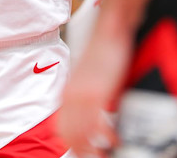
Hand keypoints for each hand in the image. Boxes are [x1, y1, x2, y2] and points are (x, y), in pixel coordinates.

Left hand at [59, 25, 132, 155]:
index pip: (62, 128)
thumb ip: (91, 96)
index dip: (73, 145)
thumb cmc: (104, 52)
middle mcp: (71, 95)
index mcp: (67, 93)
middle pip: (68, 135)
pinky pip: (96, 123)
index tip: (86, 153)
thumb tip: (103, 114)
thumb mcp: (91, 78)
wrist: (110, 31)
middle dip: (82, 151)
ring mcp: (83, 95)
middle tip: (97, 157)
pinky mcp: (98, 92)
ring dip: (93, 148)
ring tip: (105, 154)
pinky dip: (105, 136)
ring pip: (80, 133)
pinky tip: (114, 140)